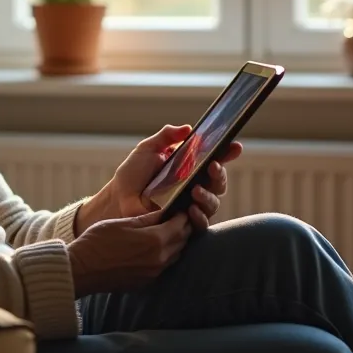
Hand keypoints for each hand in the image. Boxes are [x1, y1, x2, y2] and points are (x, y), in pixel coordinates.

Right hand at [67, 209, 190, 296]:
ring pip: (175, 255)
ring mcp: (154, 272)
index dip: (182, 215)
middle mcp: (160, 258)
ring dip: (175, 243)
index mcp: (155, 240)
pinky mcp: (146, 282)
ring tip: (166, 233)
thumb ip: (146, 219)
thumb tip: (164, 212)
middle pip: (182, 241)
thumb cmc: (97, 241)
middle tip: (176, 219)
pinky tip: (154, 249)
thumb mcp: (122, 222)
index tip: (180, 209)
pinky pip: (164, 266)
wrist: (81, 270)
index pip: (181, 225)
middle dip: (182, 229)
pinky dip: (165, 256)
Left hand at [75, 125, 243, 233]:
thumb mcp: (148, 149)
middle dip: (220, 175)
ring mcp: (190, 206)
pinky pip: (200, 224)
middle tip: (212, 167)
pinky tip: (191, 210)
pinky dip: (200, 217)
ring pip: (213, 203)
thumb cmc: (133, 173)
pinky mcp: (182, 224)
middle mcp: (194, 186)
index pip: (215, 160)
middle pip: (219, 183)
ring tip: (195, 191)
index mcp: (190, 168)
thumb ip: (166, 137)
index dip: (228, 154)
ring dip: (209, 196)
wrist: (117, 197)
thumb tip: (187, 128)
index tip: (235, 147)